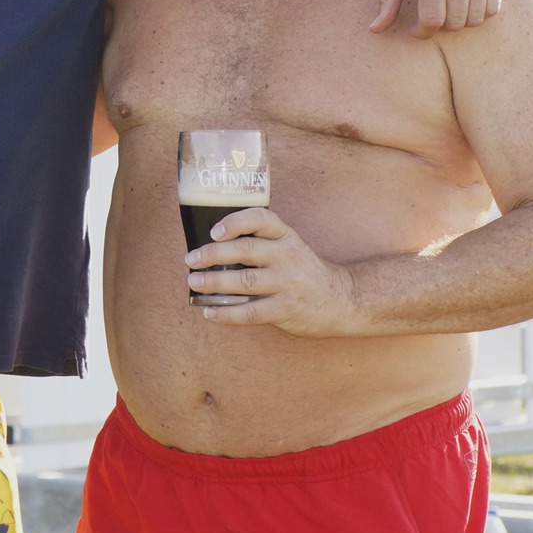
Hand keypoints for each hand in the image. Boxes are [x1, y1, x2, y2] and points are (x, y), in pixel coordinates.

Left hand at [186, 208, 358, 335]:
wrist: (342, 300)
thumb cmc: (304, 272)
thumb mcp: (290, 247)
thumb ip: (260, 243)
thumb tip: (212, 248)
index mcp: (286, 236)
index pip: (261, 219)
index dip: (235, 222)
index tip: (214, 231)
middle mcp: (288, 256)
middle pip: (246, 250)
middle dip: (213, 255)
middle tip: (191, 260)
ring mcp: (288, 283)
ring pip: (244, 281)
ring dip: (214, 283)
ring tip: (194, 283)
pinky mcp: (286, 309)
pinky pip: (251, 312)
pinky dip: (227, 313)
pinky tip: (210, 312)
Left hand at [373, 0, 500, 35]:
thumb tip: (375, 30)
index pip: (432, 19)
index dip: (422, 32)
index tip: (415, 29)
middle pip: (455, 22)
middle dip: (440, 27)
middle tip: (429, 17)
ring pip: (476, 17)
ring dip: (460, 22)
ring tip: (445, 10)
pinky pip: (494, 6)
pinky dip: (480, 12)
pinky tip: (463, 3)